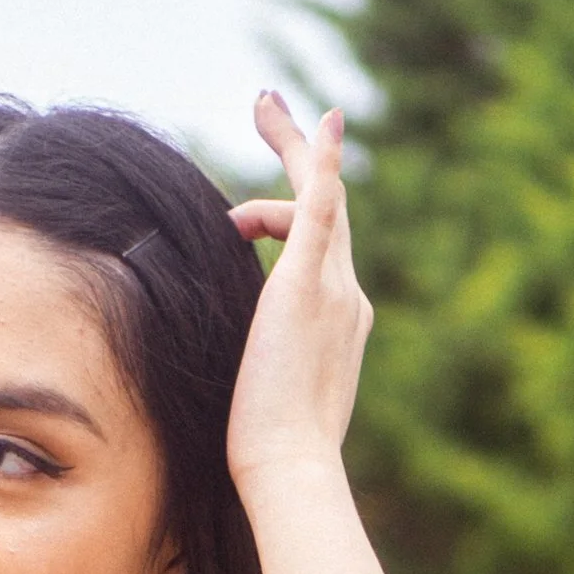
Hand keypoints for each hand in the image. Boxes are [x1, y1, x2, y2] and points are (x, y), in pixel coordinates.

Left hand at [224, 93, 372, 490]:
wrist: (291, 468)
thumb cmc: (269, 451)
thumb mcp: (262, 394)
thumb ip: (254, 361)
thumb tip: (227, 370)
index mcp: (338, 321)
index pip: (316, 251)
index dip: (284, 217)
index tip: (248, 213)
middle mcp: (347, 296)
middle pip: (328, 209)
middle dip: (302, 154)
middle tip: (271, 108)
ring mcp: (334, 288)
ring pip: (318, 200)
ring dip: (292, 149)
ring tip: (261, 106)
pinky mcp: (308, 286)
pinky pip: (323, 209)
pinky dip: (322, 164)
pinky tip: (322, 122)